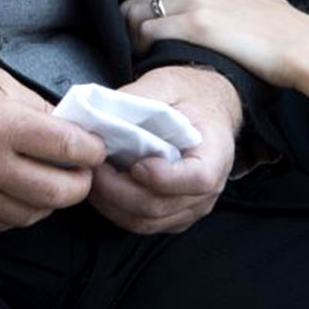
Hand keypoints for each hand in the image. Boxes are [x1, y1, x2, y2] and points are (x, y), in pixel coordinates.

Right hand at [0, 55, 105, 230]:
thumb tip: (68, 127)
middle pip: (59, 192)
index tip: (95, 147)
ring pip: (32, 214)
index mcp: (1, 123)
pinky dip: (19, 211)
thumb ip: (33, 105)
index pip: (68, 148)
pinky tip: (18, 191)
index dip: (91, 150)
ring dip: (50, 201)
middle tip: (81, 172)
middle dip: (80, 183)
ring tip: (50, 181)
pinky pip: (2, 223)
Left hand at [86, 66, 238, 234]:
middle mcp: (208, 190)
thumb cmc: (188, 96)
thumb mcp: (166, 84)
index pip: (197, 179)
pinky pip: (144, 224)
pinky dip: (117, 210)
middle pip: (161, 206)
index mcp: (215, 153)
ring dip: (112, 202)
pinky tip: (103, 187)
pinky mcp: (174, 215)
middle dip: (118, 190)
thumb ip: (139, 98)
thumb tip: (100, 112)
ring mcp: (191, 207)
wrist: (205, 106)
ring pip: (147, 222)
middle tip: (93, 166)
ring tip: (93, 176)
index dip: (163, 177)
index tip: (135, 164)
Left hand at [124, 0, 308, 87]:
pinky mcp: (194, 25)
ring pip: (135, 12)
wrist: (298, 44)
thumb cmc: (280, 19)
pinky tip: (151, 58)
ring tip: (142, 53)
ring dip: (132, 34)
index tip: (147, 25)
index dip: (142, 4)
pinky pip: (147, 31)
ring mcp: (192, 1)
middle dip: (131, 17)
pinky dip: (142, 46)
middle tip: (138, 41)